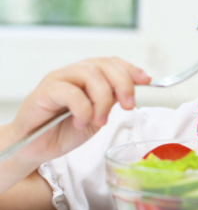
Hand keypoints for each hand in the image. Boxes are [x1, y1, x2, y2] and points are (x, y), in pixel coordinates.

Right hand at [5, 57, 150, 167]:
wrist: (37, 147)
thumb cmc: (66, 130)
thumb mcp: (99, 114)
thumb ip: (112, 99)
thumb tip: (132, 89)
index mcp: (89, 76)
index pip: (112, 62)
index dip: (131, 68)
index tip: (147, 80)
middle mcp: (74, 73)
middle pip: (104, 65)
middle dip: (123, 84)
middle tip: (129, 106)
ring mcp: (58, 79)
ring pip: (90, 74)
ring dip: (103, 99)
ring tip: (101, 121)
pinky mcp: (44, 92)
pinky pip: (70, 92)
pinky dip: (82, 109)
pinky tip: (81, 122)